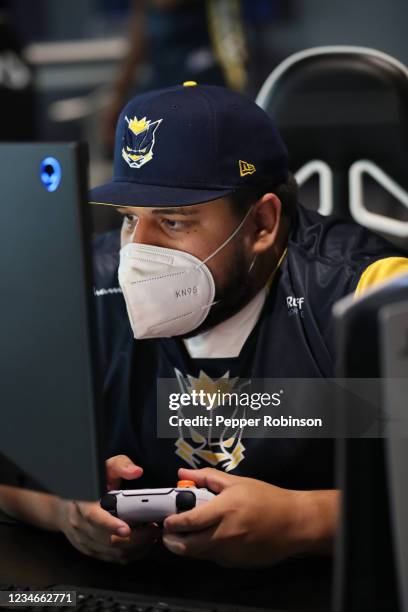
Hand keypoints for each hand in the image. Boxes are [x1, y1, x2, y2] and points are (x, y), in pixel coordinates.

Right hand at [57, 455, 158, 563]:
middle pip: (108, 541)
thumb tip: (136, 471)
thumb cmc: (89, 485)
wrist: (66, 505)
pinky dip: (131, 554)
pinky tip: (143, 544)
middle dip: (135, 538)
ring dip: (136, 548)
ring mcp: (85, 542)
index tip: (126, 529)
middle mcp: (82, 526)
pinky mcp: (92, 552)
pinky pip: (113, 559)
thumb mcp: (103, 468)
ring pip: (113, 553)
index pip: (94, 518)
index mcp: (83, 505)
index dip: (110, 525)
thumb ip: (120, 466)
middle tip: (153, 529)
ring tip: (151, 535)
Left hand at [162, 468, 337, 567]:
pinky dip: (208, 551)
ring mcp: (231, 553)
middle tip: (168, 534)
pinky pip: (215, 558)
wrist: (293, 522)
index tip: (166, 520)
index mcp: (224, 510)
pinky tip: (211, 539)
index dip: (172, 523)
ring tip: (187, 535)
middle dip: (173, 542)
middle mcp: (225, 534)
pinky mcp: (237, 564)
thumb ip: (207, 478)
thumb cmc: (266, 498)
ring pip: (200, 555)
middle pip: (188, 547)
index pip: (188, 522)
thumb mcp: (237, 482)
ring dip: (189, 547)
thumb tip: (183, 473)